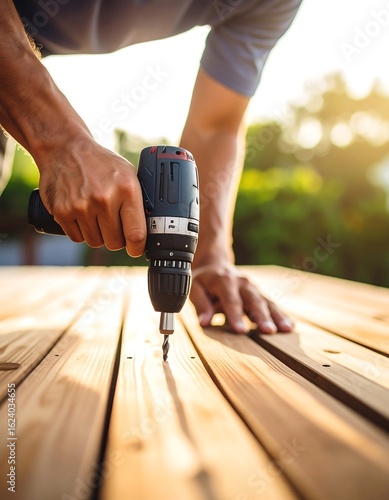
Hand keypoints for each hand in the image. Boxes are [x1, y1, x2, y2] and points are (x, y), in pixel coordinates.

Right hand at [37, 134, 146, 256]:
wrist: (65, 148)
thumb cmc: (101, 164)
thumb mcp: (128, 174)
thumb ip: (138, 201)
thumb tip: (151, 229)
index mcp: (126, 189)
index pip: (136, 234)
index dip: (137, 248)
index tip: (136, 249)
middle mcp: (104, 199)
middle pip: (115, 242)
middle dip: (116, 238)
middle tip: (113, 225)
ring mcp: (81, 206)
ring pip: (95, 242)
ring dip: (98, 234)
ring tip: (96, 215)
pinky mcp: (62, 211)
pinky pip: (77, 238)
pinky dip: (80, 231)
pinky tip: (82, 215)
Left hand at [190, 262, 293, 333]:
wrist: (215, 264)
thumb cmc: (204, 280)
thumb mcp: (195, 288)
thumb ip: (200, 304)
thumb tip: (204, 322)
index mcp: (224, 280)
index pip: (231, 300)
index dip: (236, 315)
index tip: (241, 331)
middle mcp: (242, 283)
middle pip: (254, 300)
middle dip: (261, 316)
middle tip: (269, 331)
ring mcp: (253, 287)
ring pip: (266, 301)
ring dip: (276, 316)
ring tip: (286, 329)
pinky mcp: (259, 293)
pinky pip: (271, 304)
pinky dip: (281, 314)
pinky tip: (289, 326)